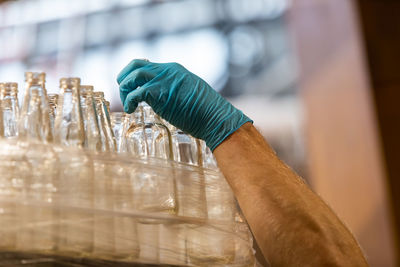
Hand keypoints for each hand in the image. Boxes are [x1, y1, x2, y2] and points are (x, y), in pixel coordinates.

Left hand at [117, 59, 251, 150]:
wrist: (215, 117)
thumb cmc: (206, 111)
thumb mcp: (190, 93)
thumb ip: (176, 90)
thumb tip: (168, 98)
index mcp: (174, 69)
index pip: (147, 64)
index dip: (136, 76)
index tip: (133, 88)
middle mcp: (166, 71)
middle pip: (135, 64)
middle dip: (124, 77)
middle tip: (123, 92)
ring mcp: (162, 80)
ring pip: (132, 76)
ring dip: (124, 90)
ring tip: (128, 104)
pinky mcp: (158, 93)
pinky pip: (134, 93)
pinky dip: (128, 102)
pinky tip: (131, 110)